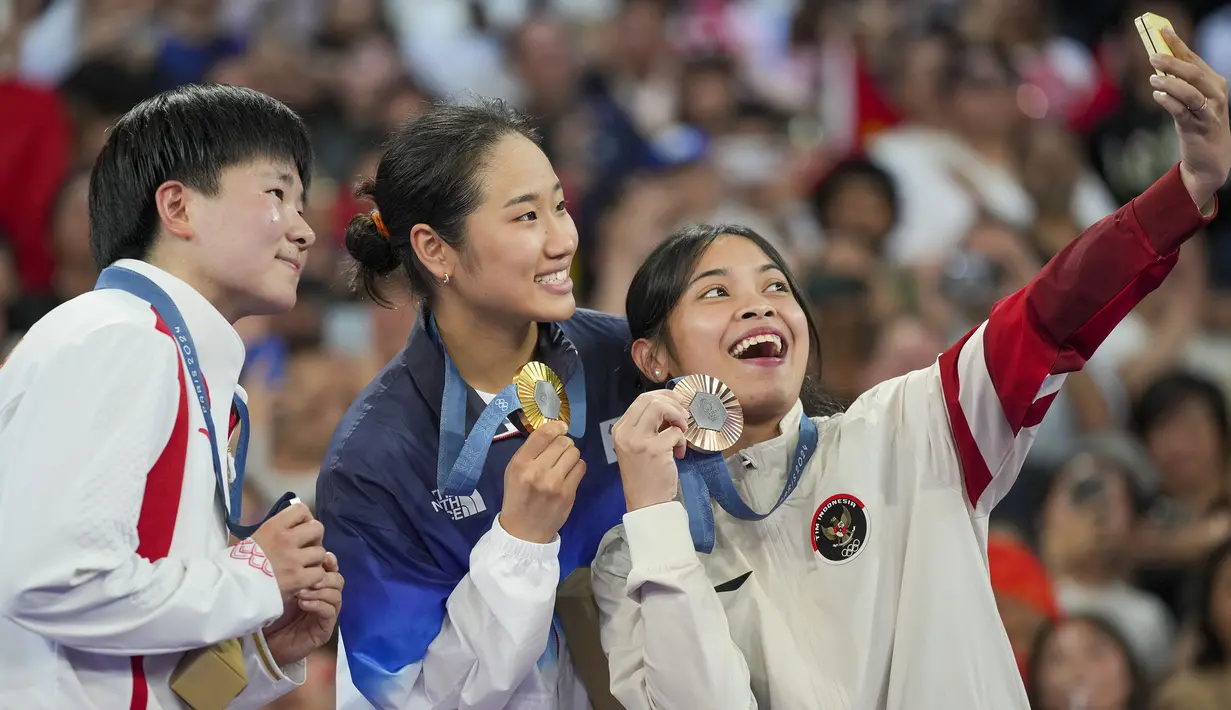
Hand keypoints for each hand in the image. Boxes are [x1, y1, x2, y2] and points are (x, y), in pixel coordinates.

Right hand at [249, 503, 326, 603]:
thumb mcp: (255, 539)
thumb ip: (275, 532)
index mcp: (273, 527)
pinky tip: (304, 580)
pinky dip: (314, 577)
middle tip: (306, 548)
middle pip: (317, 528)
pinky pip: (319, 573)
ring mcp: (294, 560)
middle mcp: (286, 540)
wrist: (231, 589)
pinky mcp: (298, 579)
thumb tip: (293, 527)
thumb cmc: (239, 564)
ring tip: (305, 566)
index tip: (300, 528)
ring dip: (315, 560)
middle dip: (315, 538)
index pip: (301, 510)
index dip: (305, 518)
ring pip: (321, 552)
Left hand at [264, 552, 343, 666]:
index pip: (331, 570)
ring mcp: (327, 614)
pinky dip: (318, 604)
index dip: (330, 562)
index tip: (324, 557)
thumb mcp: (281, 590)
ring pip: (336, 595)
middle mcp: (325, 598)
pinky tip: (304, 603)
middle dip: (325, 576)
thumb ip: (293, 575)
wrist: (266, 645)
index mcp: (317, 586)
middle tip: (309, 578)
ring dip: (320, 591)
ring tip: (302, 592)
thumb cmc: (271, 615)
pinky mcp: (325, 629)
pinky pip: (330, 612)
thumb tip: (298, 554)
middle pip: (338, 580)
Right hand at [499, 421, 586, 543]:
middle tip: (559, 452)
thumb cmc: (518, 496)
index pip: (543, 434)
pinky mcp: (568, 493)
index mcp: (520, 463)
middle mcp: (537, 471)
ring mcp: (554, 483)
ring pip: (574, 453)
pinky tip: (569, 474)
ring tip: (563, 464)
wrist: (524, 531)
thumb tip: (554, 431)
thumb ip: (530, 451)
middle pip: (562, 442)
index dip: (556, 426)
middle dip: (563, 443)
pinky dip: (577, 467)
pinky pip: (581, 467)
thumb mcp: (514, 471)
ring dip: (571, 455)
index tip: (561, 427)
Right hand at [611, 390, 689, 510]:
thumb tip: (669, 407)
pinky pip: (675, 431)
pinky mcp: (655, 449)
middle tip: (683, 416)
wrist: (646, 503)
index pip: (640, 399)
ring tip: (683, 429)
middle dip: (672, 403)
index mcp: (620, 429)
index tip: (676, 405)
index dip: (662, 397)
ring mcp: (639, 440)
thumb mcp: (636, 446)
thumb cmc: (644, 475)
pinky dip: (682, 439)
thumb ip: (646, 426)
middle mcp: (626, 432)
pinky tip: (679, 452)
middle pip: (650, 399)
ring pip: (660, 408)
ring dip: (678, 416)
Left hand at [1149, 28, 1230, 207]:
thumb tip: (1159, 63)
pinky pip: (1182, 110)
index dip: (1178, 44)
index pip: (1194, 59)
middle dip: (1172, 62)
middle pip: (1193, 72)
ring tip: (1152, 78)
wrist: (1210, 160)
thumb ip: (1180, 83)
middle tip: (1152, 56)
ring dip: (1170, 82)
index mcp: (1214, 83)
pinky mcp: (1198, 127)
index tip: (1162, 31)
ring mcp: (1209, 111)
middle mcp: (1216, 94)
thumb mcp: (1192, 101)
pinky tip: (1157, 95)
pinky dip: (1168, 101)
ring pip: (1190, 90)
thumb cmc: (1198, 125)